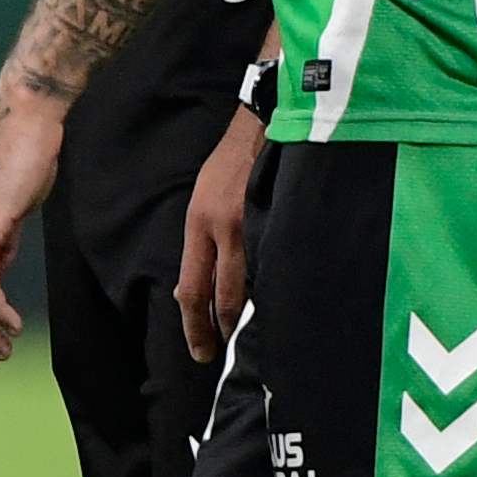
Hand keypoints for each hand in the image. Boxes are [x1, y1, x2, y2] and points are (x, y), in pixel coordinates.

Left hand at [176, 102, 265, 360]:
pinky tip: (277, 304)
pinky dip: (274, 289)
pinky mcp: (285, 221)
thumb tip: (191, 292)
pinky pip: (278, 266)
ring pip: (253, 287)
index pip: (193, 290)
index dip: (195, 326)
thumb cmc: (233, 163)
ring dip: (248, 314)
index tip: (199, 351)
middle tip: (217, 354)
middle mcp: (226, 229)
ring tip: (245, 337)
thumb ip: (200, 244)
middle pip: (224, 298)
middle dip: (220, 331)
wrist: (267, 123)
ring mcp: (258, 226)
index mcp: (201, 223)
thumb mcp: (202, 200)